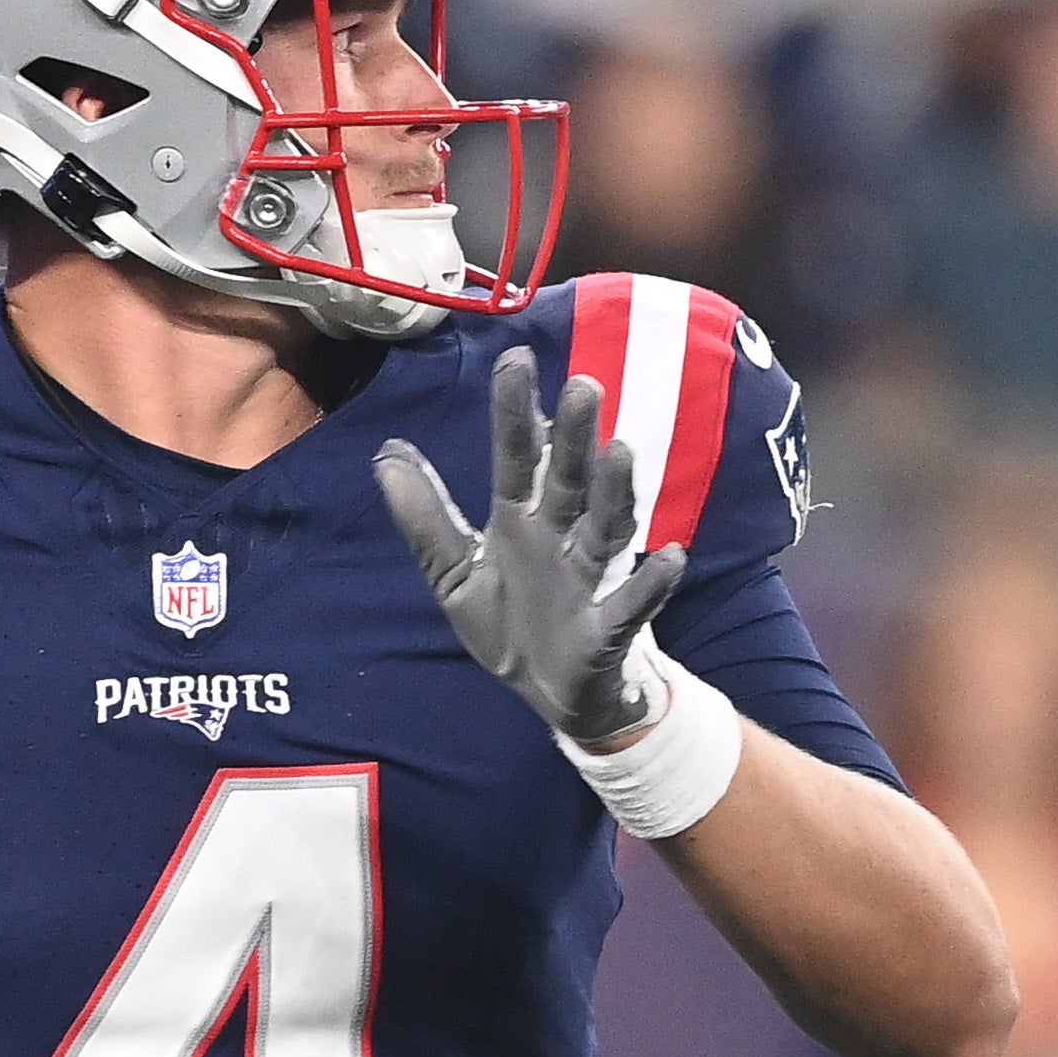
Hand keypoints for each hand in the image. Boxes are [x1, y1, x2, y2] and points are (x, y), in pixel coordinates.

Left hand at [375, 346, 685, 747]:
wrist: (552, 697)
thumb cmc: (512, 627)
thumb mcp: (455, 575)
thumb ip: (425, 520)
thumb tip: (386, 455)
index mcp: (519, 524)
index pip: (517, 459)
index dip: (516, 414)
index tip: (517, 359)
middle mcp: (559, 541)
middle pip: (569, 482)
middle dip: (575, 439)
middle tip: (583, 387)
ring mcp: (589, 583)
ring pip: (605, 529)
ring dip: (615, 493)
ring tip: (620, 452)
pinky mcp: (607, 630)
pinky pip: (633, 604)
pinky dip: (652, 583)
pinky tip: (670, 557)